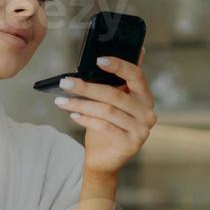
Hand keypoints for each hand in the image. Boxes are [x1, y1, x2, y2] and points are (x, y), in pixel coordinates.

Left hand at [56, 51, 156, 175]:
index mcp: (146, 98)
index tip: (98, 60)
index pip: (137, 76)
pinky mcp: (130, 145)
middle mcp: (147, 114)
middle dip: (87, 87)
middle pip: (116, 94)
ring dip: (81, 104)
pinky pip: (104, 127)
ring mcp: (141, 131)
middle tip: (66, 82)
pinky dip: (86, 119)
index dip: (118, 65)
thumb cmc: (108, 126)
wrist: (104, 159)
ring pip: (107, 111)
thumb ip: (120, 80)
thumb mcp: (113, 101)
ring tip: (62, 101)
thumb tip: (133, 50)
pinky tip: (73, 115)